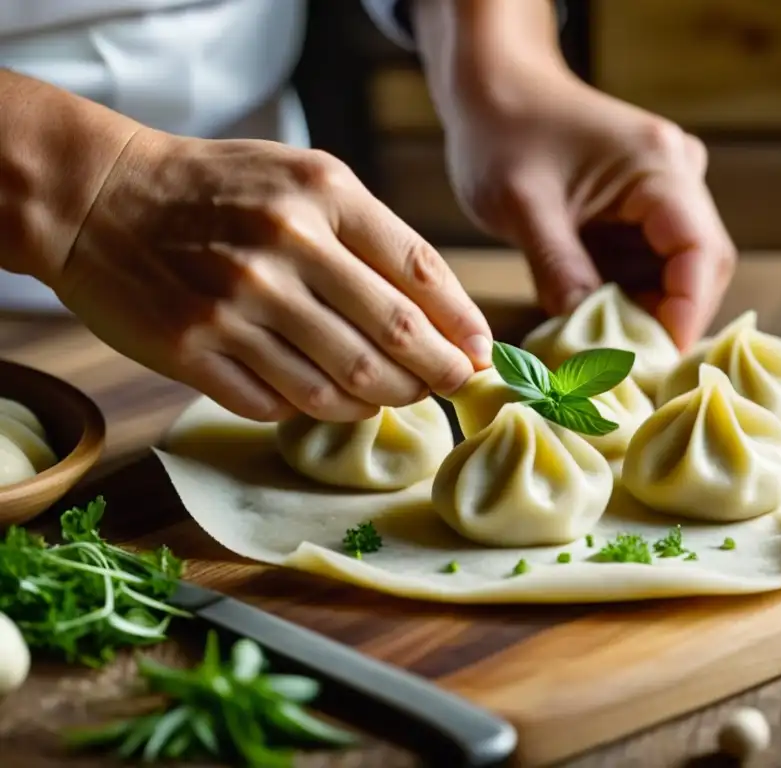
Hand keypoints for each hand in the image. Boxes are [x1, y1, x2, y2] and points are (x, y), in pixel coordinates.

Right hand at [57, 130, 491, 421]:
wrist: (99, 195)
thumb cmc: (218, 188)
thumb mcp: (303, 178)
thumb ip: (371, 237)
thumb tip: (443, 316)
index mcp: (323, 194)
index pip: (421, 272)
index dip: (463, 324)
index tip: (481, 354)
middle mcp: (284, 247)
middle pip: (392, 336)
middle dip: (438, 372)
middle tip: (456, 387)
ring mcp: (236, 304)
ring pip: (340, 383)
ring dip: (382, 399)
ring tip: (396, 396)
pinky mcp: (193, 349)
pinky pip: (279, 404)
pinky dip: (315, 410)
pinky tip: (330, 401)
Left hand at [443, 67, 735, 349]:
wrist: (495, 90)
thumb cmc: (503, 134)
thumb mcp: (521, 203)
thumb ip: (557, 267)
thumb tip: (587, 338)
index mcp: (658, 165)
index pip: (700, 251)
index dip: (686, 313)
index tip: (656, 362)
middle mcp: (676, 175)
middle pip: (700, 266)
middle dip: (669, 319)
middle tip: (628, 369)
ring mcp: (665, 191)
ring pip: (679, 272)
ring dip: (649, 313)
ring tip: (607, 351)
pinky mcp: (644, 210)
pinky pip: (652, 265)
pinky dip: (631, 298)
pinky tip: (600, 323)